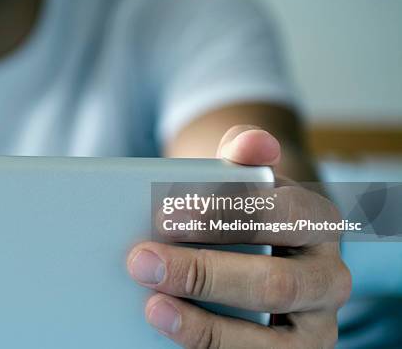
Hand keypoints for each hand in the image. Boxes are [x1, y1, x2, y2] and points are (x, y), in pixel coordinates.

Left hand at [127, 126, 350, 347]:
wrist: (258, 252)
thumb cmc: (241, 211)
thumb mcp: (244, 179)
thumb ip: (243, 154)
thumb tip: (254, 143)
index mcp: (318, 222)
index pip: (280, 215)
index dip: (224, 215)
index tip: (169, 215)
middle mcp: (329, 279)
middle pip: (273, 285)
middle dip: (203, 275)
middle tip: (142, 262)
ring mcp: (315, 328)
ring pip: (269, 342)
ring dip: (204, 327)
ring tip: (152, 307)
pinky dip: (208, 348)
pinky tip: (168, 329)